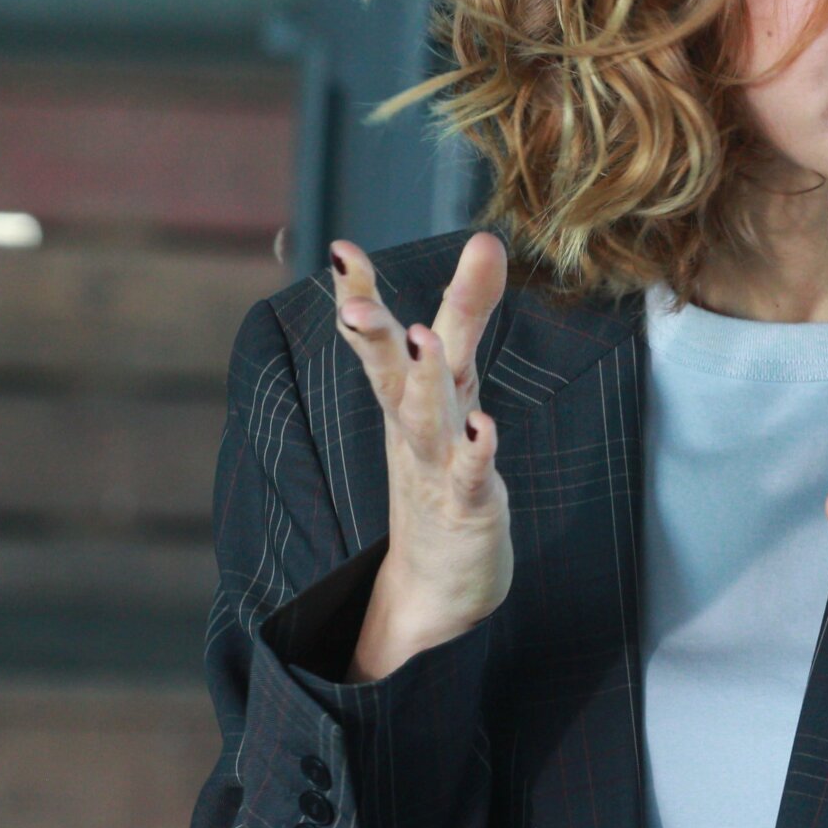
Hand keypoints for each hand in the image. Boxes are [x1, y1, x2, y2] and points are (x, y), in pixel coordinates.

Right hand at [329, 231, 511, 678]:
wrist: (436, 586)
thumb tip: (486, 240)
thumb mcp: (454, 383)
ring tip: (425, 341)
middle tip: (353, 299)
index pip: (380, 337)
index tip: (341, 251)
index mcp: (406, 395)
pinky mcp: (470, 505)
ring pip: (428, 418)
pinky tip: (485, 428)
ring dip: (425, 381)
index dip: (360, 295)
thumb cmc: (443, 470)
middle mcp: (414, 425)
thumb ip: (467, 312)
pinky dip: (478, 452)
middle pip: (391, 372)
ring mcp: (438, 466)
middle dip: (373, 334)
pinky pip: (473, 476)